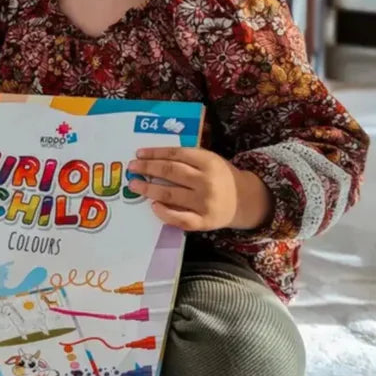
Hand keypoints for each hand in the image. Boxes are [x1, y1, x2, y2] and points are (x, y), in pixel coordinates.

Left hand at [127, 147, 272, 231]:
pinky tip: (153, 206)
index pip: (176, 154)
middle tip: (132, 168)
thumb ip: (188, 158)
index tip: (139, 153)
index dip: (155, 153)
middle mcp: (206, 181)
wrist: (244, 200)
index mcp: (208, 161)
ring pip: (171, 194)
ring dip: (149, 189)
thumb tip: (153, 157)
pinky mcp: (203, 221)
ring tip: (135, 185)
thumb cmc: (220, 176)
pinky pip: (180, 218)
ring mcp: (204, 203)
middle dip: (147, 168)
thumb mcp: (210, 159)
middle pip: (170, 172)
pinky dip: (165, 213)